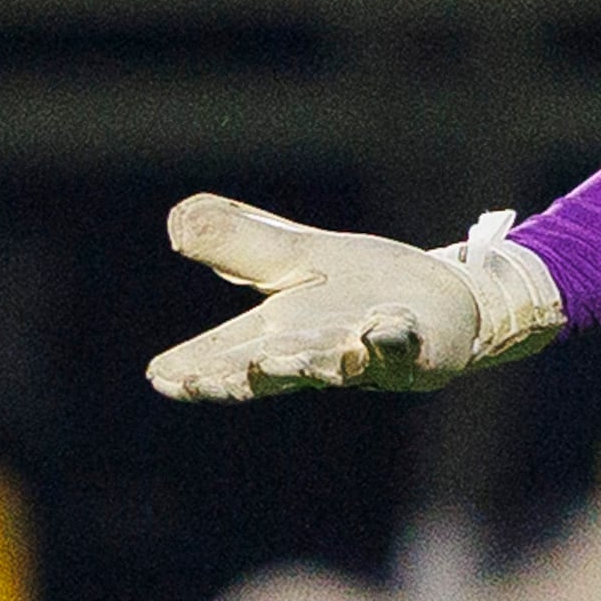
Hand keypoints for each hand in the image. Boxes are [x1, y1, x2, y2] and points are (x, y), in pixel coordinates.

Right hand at [145, 195, 566, 401]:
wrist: (438, 297)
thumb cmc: (353, 287)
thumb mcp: (290, 255)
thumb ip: (235, 241)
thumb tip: (177, 221)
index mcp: (277, 333)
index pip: (227, 352)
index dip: (196, 366)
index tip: (162, 377)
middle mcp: (319, 351)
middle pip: (278, 366)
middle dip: (249, 374)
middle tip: (221, 379)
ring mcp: (369, 355)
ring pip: (338, 361)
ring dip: (316, 359)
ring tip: (289, 357)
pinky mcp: (417, 350)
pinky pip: (402, 347)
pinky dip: (390, 340)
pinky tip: (380, 330)